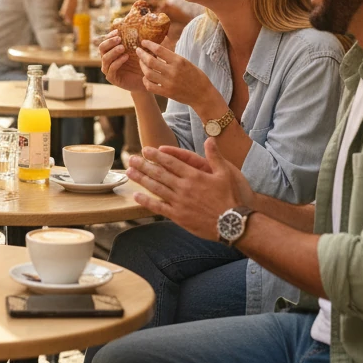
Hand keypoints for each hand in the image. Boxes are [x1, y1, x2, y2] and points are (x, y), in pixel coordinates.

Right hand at [99, 32, 145, 92]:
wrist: (144, 82)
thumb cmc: (141, 65)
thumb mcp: (139, 52)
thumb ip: (137, 43)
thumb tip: (141, 30)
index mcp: (111, 52)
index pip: (105, 41)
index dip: (110, 36)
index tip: (118, 31)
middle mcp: (107, 60)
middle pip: (101, 48)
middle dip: (109, 42)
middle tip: (119, 39)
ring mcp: (108, 70)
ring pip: (105, 58)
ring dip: (113, 51)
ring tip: (123, 47)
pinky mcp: (112, 78)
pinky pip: (111, 69)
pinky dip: (118, 62)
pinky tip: (126, 57)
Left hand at [127, 141, 253, 241]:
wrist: (233, 223)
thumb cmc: (232, 197)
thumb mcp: (226, 173)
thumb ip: (215, 156)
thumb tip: (210, 139)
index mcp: (194, 175)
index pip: (171, 162)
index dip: (157, 155)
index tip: (146, 149)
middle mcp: (184, 187)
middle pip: (159, 173)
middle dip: (144, 165)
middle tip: (131, 158)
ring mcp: (179, 202)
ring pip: (156, 188)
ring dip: (141, 179)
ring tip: (129, 172)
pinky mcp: (178, 216)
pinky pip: (159, 207)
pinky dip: (146, 201)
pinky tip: (136, 196)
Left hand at [135, 39, 214, 105]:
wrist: (202, 95)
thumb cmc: (196, 76)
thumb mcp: (186, 62)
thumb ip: (172, 57)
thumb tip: (158, 48)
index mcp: (179, 61)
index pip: (159, 50)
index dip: (149, 44)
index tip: (143, 42)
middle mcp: (173, 71)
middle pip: (150, 61)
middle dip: (141, 54)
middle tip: (138, 50)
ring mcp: (168, 83)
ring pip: (148, 73)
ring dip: (142, 66)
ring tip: (141, 62)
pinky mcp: (166, 93)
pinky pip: (150, 86)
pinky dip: (145, 80)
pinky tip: (145, 76)